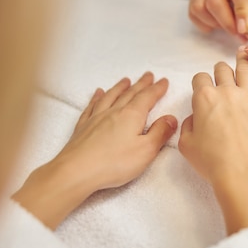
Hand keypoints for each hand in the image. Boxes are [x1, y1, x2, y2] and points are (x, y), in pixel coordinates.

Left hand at [13, 72, 176, 228]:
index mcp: (132, 116)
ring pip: (111, 96)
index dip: (157, 89)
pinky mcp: (83, 127)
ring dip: (120, 87)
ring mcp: (97, 118)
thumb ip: (160, 133)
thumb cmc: (114, 163)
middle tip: (148, 75)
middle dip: (141, 84)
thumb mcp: (146, 151)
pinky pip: (92, 106)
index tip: (163, 81)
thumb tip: (171, 119)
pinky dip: (97, 97)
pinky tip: (98, 93)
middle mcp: (114, 112)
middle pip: (130, 94)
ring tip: (126, 80)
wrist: (77, 171)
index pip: (147, 98)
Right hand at [179, 47, 247, 233]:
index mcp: (204, 99)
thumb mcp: (186, 145)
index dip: (201, 83)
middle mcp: (226, 92)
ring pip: (245, 68)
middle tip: (224, 76)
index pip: (200, 78)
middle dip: (221, 71)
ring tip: (246, 52)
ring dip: (243, 59)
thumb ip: (188, 125)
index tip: (204, 88)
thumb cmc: (214, 164)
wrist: (242, 175)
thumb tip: (195, 117)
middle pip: (222, 70)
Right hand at [188, 0, 247, 36]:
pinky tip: (218, 23)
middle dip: (227, 24)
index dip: (240, 10)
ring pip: (200, 7)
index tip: (244, 29)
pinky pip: (194, 11)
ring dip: (215, 24)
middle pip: (214, 1)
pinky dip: (204, 23)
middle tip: (241, 34)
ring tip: (231, 26)